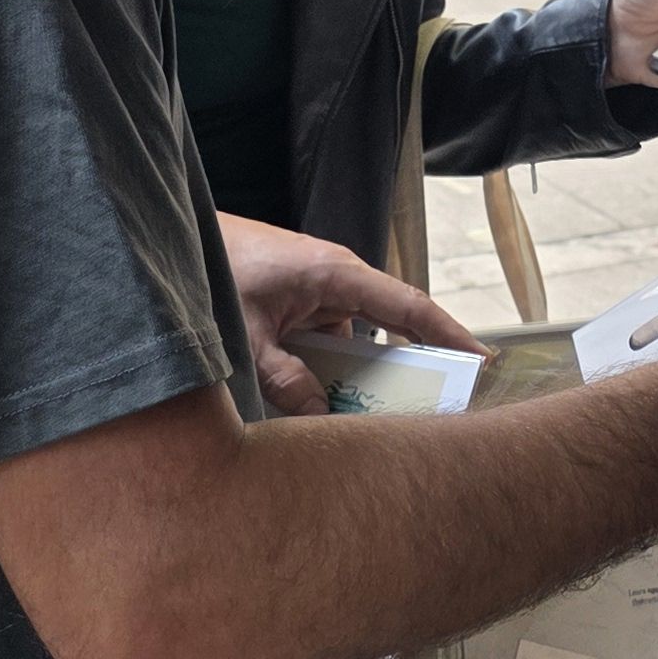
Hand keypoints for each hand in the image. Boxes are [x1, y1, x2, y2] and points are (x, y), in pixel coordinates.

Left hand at [220, 216, 485, 415]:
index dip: (449, 335)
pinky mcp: (301, 302)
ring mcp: (320, 291)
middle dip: (410, 369)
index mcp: (337, 274)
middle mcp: (338, 279)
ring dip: (359, 376)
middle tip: (434, 409)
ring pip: (357, 341)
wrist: (175, 239)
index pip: (409, 307)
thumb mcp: (249, 335)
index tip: (483, 361)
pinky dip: (330, 370)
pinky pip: (331, 341)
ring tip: (371, 418)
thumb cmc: (216, 268)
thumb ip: (285, 380)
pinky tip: (321, 402)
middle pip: (392, 328)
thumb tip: (322, 416)